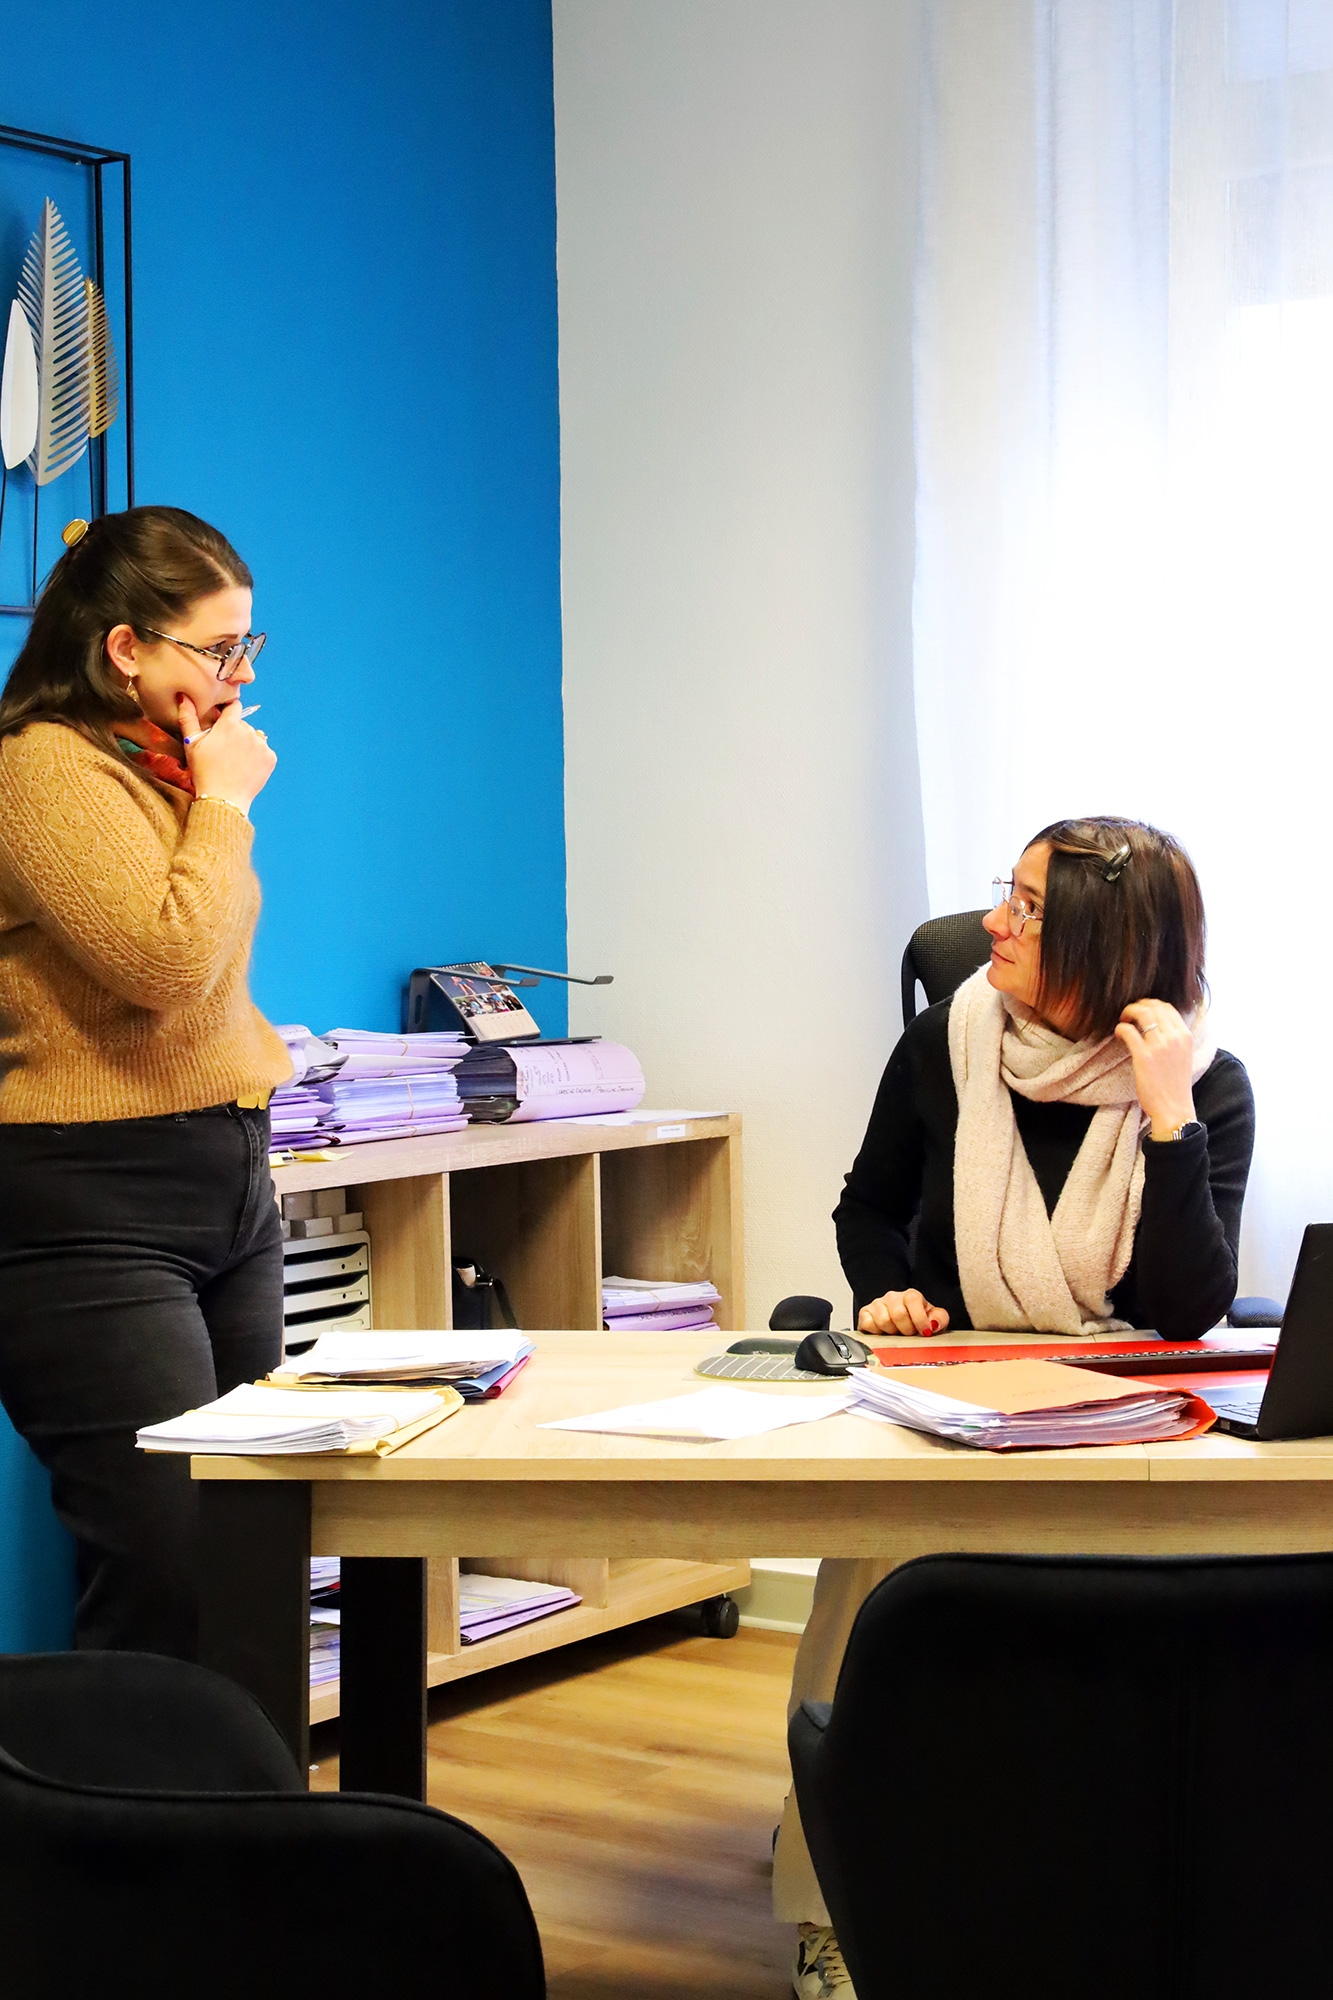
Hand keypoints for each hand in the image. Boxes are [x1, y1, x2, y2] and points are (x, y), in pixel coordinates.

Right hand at [179, 696, 275, 812]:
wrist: (223, 799)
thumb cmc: (203, 771)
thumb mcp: (191, 744)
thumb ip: (188, 717)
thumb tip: (185, 696)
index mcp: (229, 724)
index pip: (234, 706)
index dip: (228, 713)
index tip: (222, 722)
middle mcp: (248, 731)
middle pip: (242, 724)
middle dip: (234, 733)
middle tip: (223, 751)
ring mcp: (262, 745)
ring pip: (254, 738)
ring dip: (246, 745)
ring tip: (234, 761)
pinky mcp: (270, 758)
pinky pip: (264, 751)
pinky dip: (257, 757)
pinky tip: (245, 768)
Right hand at [857, 1289, 950, 1337]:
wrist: (902, 1322)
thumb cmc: (917, 1320)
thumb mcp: (934, 1319)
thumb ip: (940, 1319)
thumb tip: (933, 1324)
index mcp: (911, 1295)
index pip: (913, 1299)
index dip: (920, 1318)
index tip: (924, 1331)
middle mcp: (893, 1297)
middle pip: (898, 1314)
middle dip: (906, 1329)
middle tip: (910, 1333)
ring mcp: (878, 1304)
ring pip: (883, 1321)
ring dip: (892, 1332)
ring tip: (896, 1332)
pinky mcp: (865, 1313)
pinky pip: (868, 1324)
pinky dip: (876, 1332)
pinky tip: (883, 1332)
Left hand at [1114, 999, 1195, 1139]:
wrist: (1173, 1108)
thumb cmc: (1175, 1085)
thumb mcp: (1183, 1056)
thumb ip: (1174, 1039)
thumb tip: (1158, 1025)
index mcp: (1185, 1036)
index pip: (1167, 1007)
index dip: (1151, 1004)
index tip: (1141, 1010)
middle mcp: (1175, 1037)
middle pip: (1153, 1006)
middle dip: (1137, 1005)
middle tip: (1128, 1013)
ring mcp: (1160, 1045)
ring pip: (1141, 1013)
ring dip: (1128, 1012)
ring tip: (1122, 1020)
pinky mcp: (1144, 1056)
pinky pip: (1128, 1031)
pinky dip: (1120, 1028)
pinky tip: (1118, 1034)